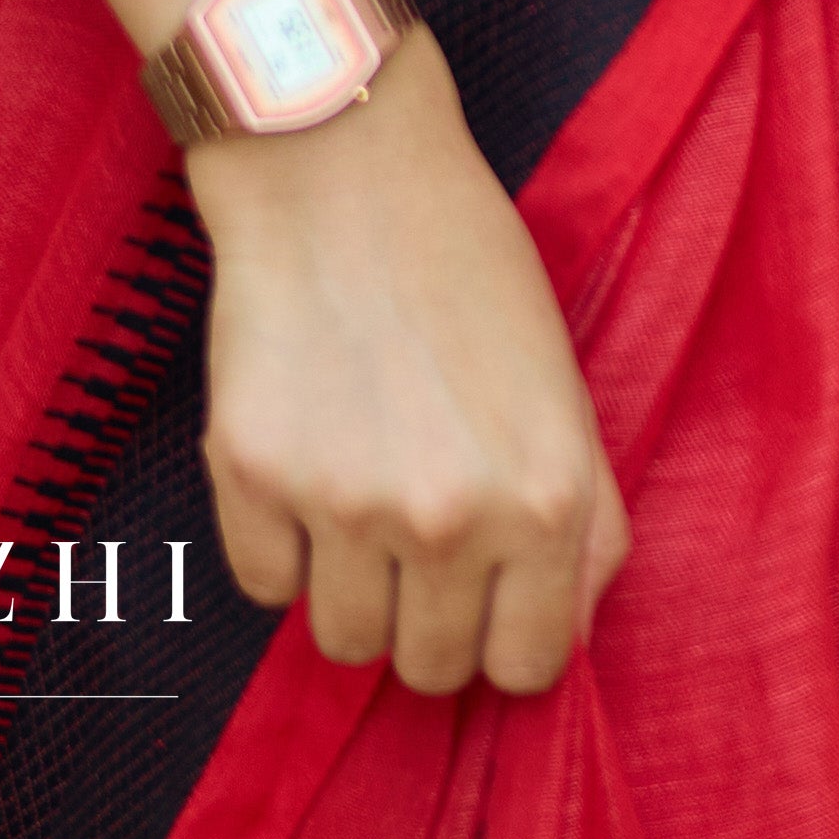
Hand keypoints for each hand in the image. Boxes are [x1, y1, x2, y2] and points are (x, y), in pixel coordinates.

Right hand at [191, 25, 630, 697]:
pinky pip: (265, 586)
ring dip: (350, 588)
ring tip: (358, 490)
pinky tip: (303, 459)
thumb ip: (585, 521)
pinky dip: (280, 545)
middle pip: (429, 669)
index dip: (505, 640)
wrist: (343, 169)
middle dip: (425, 617)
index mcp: (546, 499)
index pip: (529, 667)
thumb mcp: (564, 388)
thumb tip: (563, 631)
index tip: (486, 601)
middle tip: (415, 532)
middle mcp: (451, 518)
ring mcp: (346, 503)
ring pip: (343, 642)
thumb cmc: (467, 266)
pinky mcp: (254, 476)